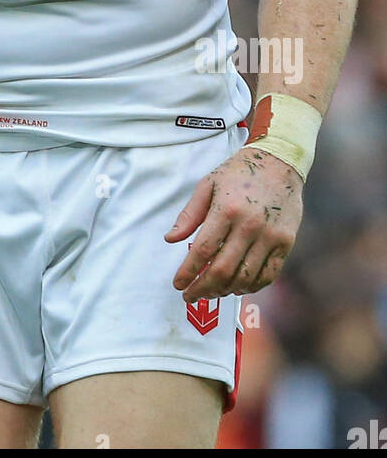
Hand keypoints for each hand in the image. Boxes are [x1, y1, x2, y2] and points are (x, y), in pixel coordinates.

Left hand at [164, 145, 303, 299]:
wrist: (279, 161)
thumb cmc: (239, 173)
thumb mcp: (208, 185)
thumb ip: (189, 215)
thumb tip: (170, 240)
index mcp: (226, 210)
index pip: (203, 251)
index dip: (188, 272)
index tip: (178, 284)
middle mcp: (249, 226)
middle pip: (223, 270)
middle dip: (203, 288)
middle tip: (191, 295)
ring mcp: (270, 236)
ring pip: (245, 277)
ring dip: (225, 291)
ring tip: (212, 292)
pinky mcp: (286, 242)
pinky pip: (269, 275)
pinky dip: (252, 287)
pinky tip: (238, 287)